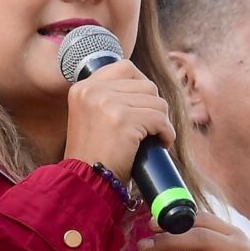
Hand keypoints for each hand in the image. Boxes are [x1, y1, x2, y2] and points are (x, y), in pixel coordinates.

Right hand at [61, 57, 172, 177]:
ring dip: (161, 121)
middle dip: (154, 106)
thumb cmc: (93, 156)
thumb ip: (107, 98)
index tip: (143, 106)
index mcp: (83, 88)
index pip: (125, 68)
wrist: (85, 183)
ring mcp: (107, 103)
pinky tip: (160, 143)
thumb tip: (146, 89)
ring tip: (153, 137)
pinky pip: (160, 119)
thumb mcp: (90, 117)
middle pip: (145, 84)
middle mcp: (92, 90)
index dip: (141, 86)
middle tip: (150, 127)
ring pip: (156, 100)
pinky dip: (166, 133)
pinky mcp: (123, 120)